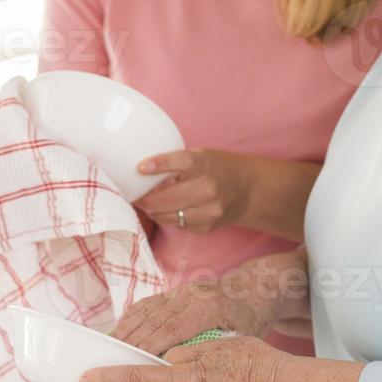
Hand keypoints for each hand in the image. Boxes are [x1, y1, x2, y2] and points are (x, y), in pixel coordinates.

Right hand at [110, 266, 282, 357]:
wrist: (257, 288)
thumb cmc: (252, 319)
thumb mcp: (241, 339)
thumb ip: (215, 355)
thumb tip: (189, 381)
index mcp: (209, 307)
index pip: (173, 327)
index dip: (151, 345)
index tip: (132, 363)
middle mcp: (192, 295)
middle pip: (154, 318)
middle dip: (130, 340)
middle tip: (108, 361)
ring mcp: (182, 290)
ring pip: (147, 310)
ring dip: (125, 329)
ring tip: (105, 350)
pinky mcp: (176, 290)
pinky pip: (148, 304)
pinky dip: (132, 318)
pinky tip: (119, 333)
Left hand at [134, 149, 252, 232]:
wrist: (248, 190)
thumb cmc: (218, 168)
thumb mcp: (202, 156)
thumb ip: (177, 163)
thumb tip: (140, 171)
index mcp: (205, 164)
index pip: (180, 162)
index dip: (159, 165)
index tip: (140, 168)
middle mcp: (207, 188)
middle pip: (165, 198)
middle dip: (143, 198)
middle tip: (134, 194)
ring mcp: (208, 210)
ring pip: (166, 215)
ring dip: (152, 210)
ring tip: (145, 203)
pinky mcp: (206, 226)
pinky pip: (176, 224)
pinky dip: (166, 217)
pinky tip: (164, 210)